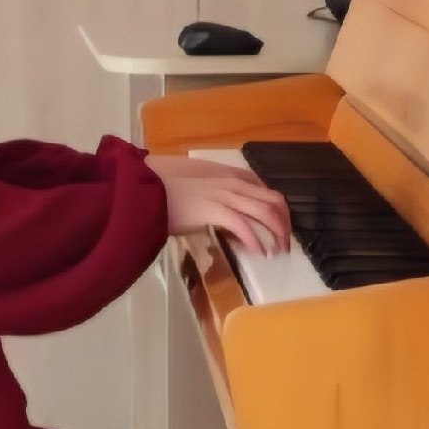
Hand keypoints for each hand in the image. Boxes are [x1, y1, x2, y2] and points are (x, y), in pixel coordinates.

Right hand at [149, 153, 290, 254]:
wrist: (144, 188)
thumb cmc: (164, 188)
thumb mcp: (194, 187)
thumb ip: (212, 196)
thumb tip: (218, 213)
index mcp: (228, 175)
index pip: (265, 189)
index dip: (277, 209)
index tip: (276, 225)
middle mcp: (232, 183)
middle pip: (273, 200)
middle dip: (284, 223)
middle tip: (284, 243)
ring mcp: (224, 195)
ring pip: (265, 212)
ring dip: (276, 233)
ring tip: (278, 252)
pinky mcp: (214, 210)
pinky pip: (243, 226)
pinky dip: (255, 240)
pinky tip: (258, 253)